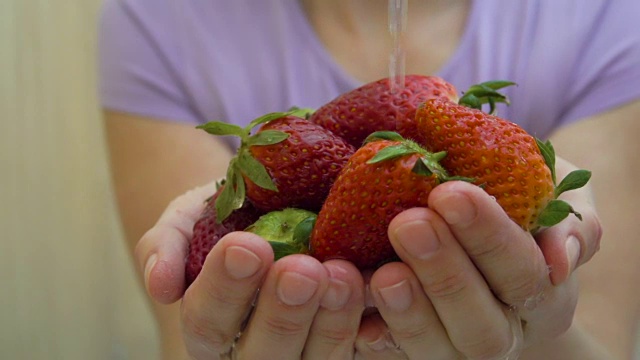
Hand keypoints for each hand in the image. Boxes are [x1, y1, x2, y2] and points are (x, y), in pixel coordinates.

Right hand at [134, 183, 366, 358]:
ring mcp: (301, 356)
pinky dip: (366, 324)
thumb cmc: (224, 223)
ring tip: (341, 275)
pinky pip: (357, 351)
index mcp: (208, 328)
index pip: (206, 323)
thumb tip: (160, 286)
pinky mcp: (341, 348)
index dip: (224, 290)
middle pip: (262, 357)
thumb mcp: (186, 220)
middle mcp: (252, 353)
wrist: (268, 216)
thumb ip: (164, 247)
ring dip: (330, 323)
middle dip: (282, 314)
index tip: (246, 246)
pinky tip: (372, 286)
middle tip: (301, 269)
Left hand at [356, 159, 600, 358]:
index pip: (524, 272)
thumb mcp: (546, 195)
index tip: (449, 193)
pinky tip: (356, 311)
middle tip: (409, 224)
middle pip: (483, 323)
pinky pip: (394, 356)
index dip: (488, 236)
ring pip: (439, 350)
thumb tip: (560, 257)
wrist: (469, 235)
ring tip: (384, 274)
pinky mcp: (413, 351)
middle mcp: (504, 331)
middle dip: (445, 274)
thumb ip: (567, 219)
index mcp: (544, 296)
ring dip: (410, 313)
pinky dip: (376, 337)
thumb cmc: (512, 207)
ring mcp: (455, 348)